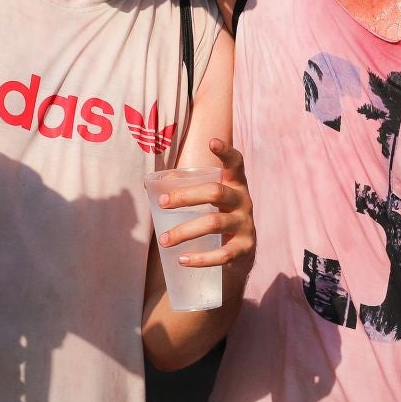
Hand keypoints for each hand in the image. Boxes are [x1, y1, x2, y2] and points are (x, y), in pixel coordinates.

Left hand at [154, 139, 254, 272]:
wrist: (241, 251)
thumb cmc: (217, 216)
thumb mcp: (209, 200)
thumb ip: (188, 189)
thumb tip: (154, 184)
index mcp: (235, 184)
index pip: (235, 163)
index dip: (226, 152)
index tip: (211, 142)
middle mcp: (244, 201)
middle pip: (216, 193)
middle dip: (186, 197)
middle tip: (162, 203)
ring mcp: (246, 225)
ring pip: (214, 223)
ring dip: (185, 231)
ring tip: (164, 240)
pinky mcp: (245, 248)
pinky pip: (223, 254)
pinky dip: (201, 258)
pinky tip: (183, 260)